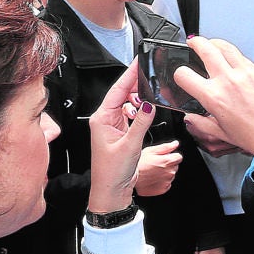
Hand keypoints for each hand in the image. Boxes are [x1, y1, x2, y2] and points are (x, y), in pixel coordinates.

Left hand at [87, 64, 154, 212]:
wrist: (111, 191)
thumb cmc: (112, 173)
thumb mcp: (130, 145)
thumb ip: (141, 122)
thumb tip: (149, 103)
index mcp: (102, 118)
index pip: (117, 90)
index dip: (129, 74)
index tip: (138, 61)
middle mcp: (105, 119)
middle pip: (122, 93)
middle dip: (136, 83)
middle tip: (150, 72)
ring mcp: (113, 125)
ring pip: (127, 103)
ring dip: (138, 97)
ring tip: (151, 91)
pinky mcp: (121, 132)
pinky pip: (131, 114)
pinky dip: (139, 109)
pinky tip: (146, 108)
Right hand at [134, 141, 181, 196]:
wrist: (130, 180)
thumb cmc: (138, 164)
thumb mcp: (150, 151)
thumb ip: (166, 147)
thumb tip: (175, 144)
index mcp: (167, 161)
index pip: (179, 157)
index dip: (172, 156)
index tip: (164, 157)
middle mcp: (170, 172)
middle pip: (175, 166)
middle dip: (167, 165)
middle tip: (155, 165)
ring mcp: (167, 182)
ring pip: (170, 175)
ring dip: (164, 173)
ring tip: (152, 172)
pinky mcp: (163, 189)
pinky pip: (166, 184)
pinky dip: (162, 182)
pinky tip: (153, 179)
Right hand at [174, 37, 253, 171]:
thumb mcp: (221, 134)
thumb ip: (201, 124)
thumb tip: (189, 118)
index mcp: (213, 98)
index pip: (184, 75)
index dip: (179, 73)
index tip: (182, 74)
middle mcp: (227, 82)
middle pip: (205, 48)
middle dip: (195, 42)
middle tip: (193, 43)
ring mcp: (244, 74)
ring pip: (225, 46)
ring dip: (215, 42)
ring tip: (211, 44)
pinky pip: (242, 56)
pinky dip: (233, 54)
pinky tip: (233, 60)